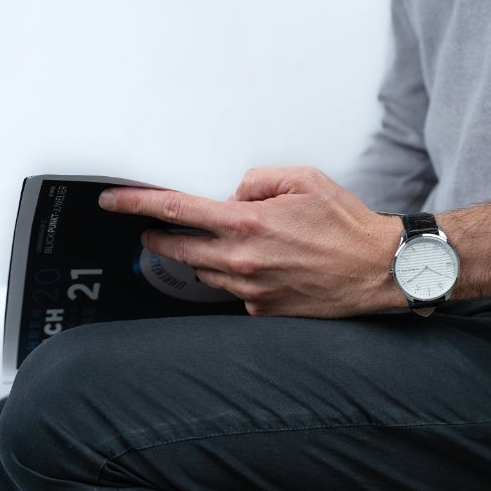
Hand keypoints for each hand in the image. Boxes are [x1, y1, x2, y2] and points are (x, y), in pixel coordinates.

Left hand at [99, 166, 406, 317]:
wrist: (378, 269)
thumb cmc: (346, 224)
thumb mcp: (304, 180)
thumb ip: (258, 180)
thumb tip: (233, 193)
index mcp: (248, 223)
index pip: (176, 211)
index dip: (137, 204)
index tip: (112, 201)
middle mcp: (242, 260)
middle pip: (178, 249)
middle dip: (159, 237)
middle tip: (154, 228)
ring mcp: (251, 290)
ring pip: (204, 273)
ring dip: (201, 257)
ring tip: (224, 243)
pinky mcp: (263, 310)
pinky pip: (235, 291)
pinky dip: (237, 276)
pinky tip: (263, 266)